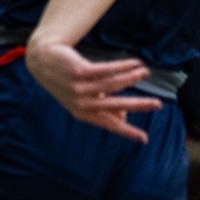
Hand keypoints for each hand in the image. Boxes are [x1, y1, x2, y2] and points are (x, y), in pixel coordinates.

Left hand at [25, 41, 160, 142]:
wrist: (42, 59)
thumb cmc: (66, 80)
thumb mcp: (81, 97)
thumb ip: (101, 107)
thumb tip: (122, 118)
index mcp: (82, 113)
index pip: (110, 124)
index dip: (127, 131)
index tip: (144, 139)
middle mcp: (81, 103)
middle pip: (116, 106)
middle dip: (138, 105)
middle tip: (157, 104)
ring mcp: (79, 88)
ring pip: (113, 84)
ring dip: (132, 78)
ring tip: (145, 72)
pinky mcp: (79, 72)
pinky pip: (107, 70)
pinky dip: (123, 66)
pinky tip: (135, 63)